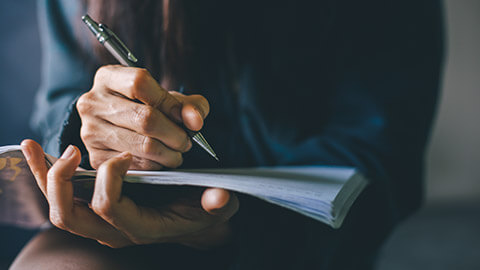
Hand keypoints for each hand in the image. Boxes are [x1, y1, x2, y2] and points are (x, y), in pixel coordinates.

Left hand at [21, 139, 237, 248]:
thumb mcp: (218, 206)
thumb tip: (219, 197)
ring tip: (35, 147)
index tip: (123, 154)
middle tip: (73, 152)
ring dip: (45, 178)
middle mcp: (115, 229)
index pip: (111, 209)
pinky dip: (45, 174)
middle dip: (63, 183)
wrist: (193, 216)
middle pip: (71, 217)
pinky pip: (62, 195)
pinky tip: (36, 150)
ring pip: (60, 208)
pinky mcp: (96, 207)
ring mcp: (102, 221)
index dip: (110, 181)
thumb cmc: (202, 209)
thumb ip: (218, 203)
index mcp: (143, 228)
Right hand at [76, 65, 209, 169]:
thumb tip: (194, 121)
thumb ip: (188, 105)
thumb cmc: (145, 109)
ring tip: (176, 151)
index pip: (140, 83)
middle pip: (145, 118)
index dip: (169, 102)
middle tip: (185, 141)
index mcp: (108, 78)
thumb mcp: (167, 98)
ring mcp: (91, 131)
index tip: (185, 117)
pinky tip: (160, 159)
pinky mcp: (95, 157)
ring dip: (170, 153)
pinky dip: (157, 165)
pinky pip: (137, 164)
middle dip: (175, 134)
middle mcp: (93, 103)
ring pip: (144, 145)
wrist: (116, 128)